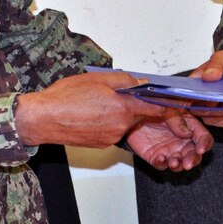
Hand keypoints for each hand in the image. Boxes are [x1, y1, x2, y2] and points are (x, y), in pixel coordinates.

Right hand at [15, 70, 175, 147]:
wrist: (42, 119)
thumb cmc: (65, 97)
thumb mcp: (97, 78)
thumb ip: (124, 80)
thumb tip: (141, 83)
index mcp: (123, 108)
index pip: (156, 108)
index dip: (169, 105)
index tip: (180, 103)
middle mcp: (120, 126)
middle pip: (140, 115)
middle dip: (137, 105)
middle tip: (122, 94)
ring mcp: (111, 138)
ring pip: (125, 122)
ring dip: (120, 112)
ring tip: (97, 102)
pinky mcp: (101, 144)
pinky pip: (113, 130)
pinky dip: (109, 121)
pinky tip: (92, 113)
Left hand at [126, 113, 213, 171]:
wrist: (133, 110)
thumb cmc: (153, 106)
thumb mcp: (167, 108)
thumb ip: (178, 120)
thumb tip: (189, 134)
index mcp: (189, 126)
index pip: (203, 137)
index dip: (204, 144)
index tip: (201, 149)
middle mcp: (181, 140)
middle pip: (194, 154)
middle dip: (193, 160)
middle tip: (188, 163)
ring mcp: (169, 150)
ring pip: (180, 163)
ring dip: (179, 165)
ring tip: (173, 162)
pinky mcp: (155, 156)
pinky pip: (161, 164)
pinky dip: (162, 164)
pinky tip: (160, 158)